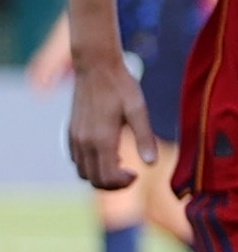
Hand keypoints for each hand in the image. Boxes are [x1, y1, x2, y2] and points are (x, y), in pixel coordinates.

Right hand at [66, 56, 152, 191]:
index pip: (106, 178)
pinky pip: (76, 159)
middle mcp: (84, 142)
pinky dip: (90, 165)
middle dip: (112, 184)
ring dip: (100, 175)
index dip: (122, 183)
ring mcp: (74, 137)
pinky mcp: (71, 131)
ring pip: (82, 172)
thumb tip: (151, 163)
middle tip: (131, 175)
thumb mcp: (138, 110)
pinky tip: (108, 153)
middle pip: (92, 180)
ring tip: (121, 164)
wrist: (96, 67)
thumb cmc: (121, 87)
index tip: (137, 174)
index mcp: (102, 139)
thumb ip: (145, 138)